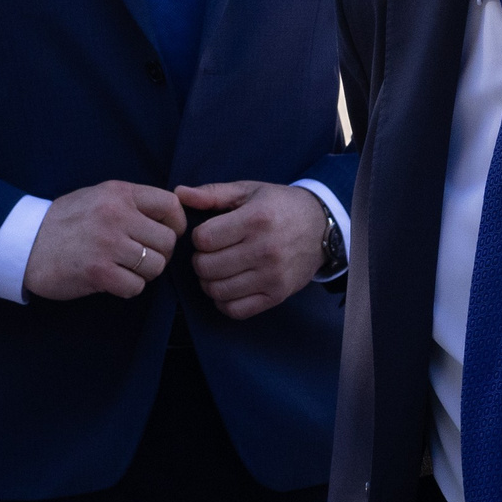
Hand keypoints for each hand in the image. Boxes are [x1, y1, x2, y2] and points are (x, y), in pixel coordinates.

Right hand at [22, 182, 185, 301]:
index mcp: (118, 193)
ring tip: (123, 268)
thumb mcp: (97, 197)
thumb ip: (131, 203)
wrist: (23, 243)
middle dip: (159, 254)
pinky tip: (111, 280)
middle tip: (139, 258)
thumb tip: (170, 219)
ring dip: (143, 273)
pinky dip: (127, 288)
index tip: (165, 234)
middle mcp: (116, 214)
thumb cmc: (64, 222)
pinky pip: (135, 286)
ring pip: (155, 266)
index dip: (175, 224)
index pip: (171, 205)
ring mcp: (108, 243)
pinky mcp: (98, 271)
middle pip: (168, 241)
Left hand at [178, 182, 327, 320]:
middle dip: (200, 260)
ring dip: (209, 282)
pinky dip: (224, 302)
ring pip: (217, 291)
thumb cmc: (280, 206)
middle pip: (206, 267)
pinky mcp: (277, 295)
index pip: (203, 239)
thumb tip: (178, 194)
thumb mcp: (249, 191)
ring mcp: (272, 276)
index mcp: (256, 219)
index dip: (199, 237)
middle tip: (211, 253)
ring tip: (218, 269)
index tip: (209, 234)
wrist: (322, 227)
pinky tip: (229, 287)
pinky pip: (236, 310)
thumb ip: (213, 193)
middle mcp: (265, 250)